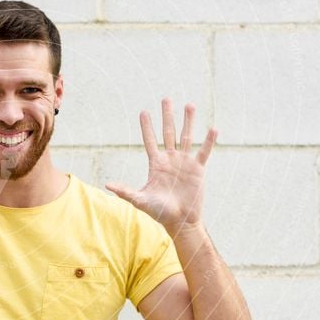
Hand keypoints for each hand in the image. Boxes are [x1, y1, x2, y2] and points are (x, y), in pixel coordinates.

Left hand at [105, 98, 216, 235]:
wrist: (179, 220)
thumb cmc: (159, 212)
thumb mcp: (140, 200)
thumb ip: (125, 192)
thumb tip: (107, 185)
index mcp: (156, 164)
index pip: (150, 141)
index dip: (147, 127)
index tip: (143, 112)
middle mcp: (170, 159)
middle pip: (168, 133)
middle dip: (167, 116)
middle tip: (166, 99)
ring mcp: (185, 163)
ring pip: (186, 137)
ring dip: (188, 121)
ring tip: (189, 105)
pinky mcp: (198, 169)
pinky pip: (204, 152)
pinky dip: (208, 141)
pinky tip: (212, 129)